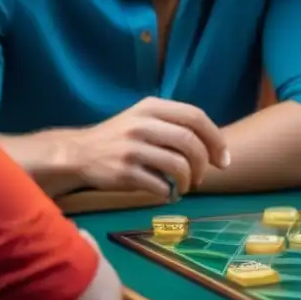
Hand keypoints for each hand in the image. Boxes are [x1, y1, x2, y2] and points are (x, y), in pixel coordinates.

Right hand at [64, 97, 229, 198]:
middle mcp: (142, 124)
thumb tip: (215, 147)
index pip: (196, 116)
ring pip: (178, 165)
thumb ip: (175, 125)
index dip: (216, 139)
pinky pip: (159, 185)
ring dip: (188, 181)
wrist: (78, 154)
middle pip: (191, 142)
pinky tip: (166, 193)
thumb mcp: (144, 118)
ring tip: (184, 187)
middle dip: (203, 164)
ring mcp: (132, 148)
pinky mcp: (123, 172)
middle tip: (201, 177)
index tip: (223, 160)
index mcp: (152, 107)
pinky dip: (169, 193)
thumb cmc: (121, 138)